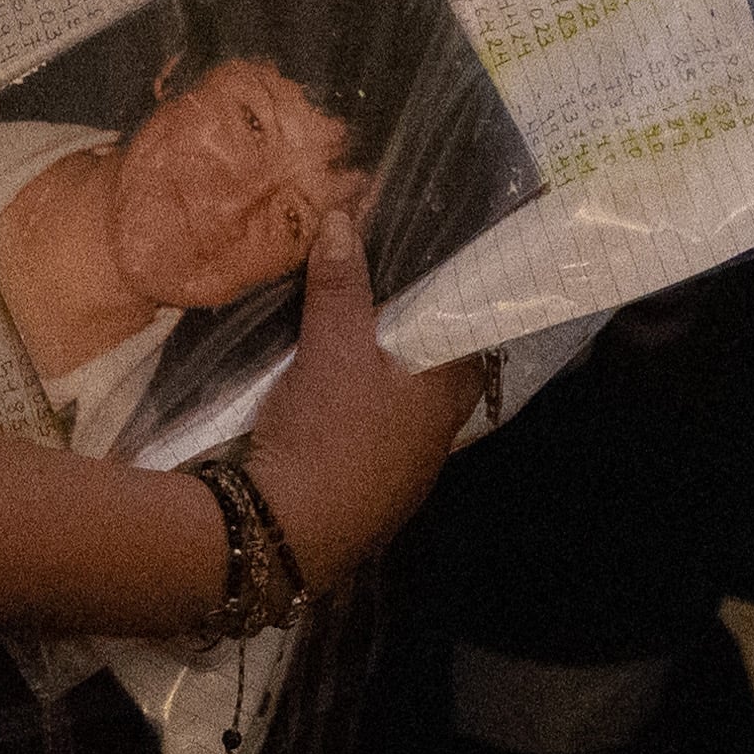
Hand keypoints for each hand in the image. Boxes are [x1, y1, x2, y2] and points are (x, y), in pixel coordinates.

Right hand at [241, 198, 487, 587]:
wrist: (283, 535)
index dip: (454, 307)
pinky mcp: (364, 499)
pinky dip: (355, 423)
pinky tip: (327, 408)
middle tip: (383, 305)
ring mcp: (401, 478)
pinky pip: (369, 447)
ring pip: (401, 418)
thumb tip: (344, 219)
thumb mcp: (331, 348)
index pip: (470, 341)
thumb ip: (340, 286)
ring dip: (382, 390)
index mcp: (444, 400)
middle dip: (411, 346)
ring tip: (352, 348)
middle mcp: (434, 442)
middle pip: (434, 380)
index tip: (433, 277)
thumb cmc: (328, 434)